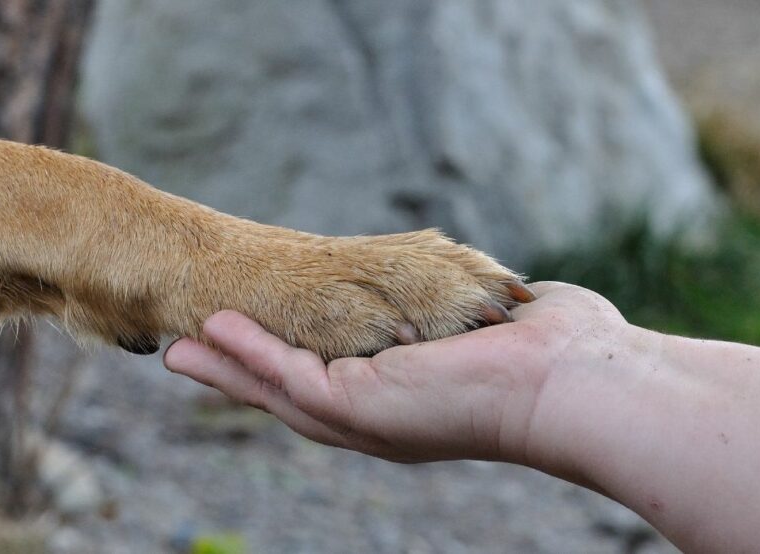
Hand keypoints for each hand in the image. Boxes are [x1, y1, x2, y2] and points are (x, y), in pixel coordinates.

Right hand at [164, 282, 630, 464]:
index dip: (285, 363)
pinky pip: (287, 375)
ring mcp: (365, 418)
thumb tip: (503, 295)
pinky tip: (212, 332)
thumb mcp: (494, 322)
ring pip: (276, 391)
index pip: (331, 380)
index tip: (250, 341)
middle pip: (289, 395)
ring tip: (180, 347)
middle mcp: (378, 418)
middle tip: (186, 355)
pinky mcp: (358, 405)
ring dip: (227, 367)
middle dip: (238, 374)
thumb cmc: (557, 352)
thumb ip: (475, 310)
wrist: (578, 381)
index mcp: (405, 401)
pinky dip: (247, 354)